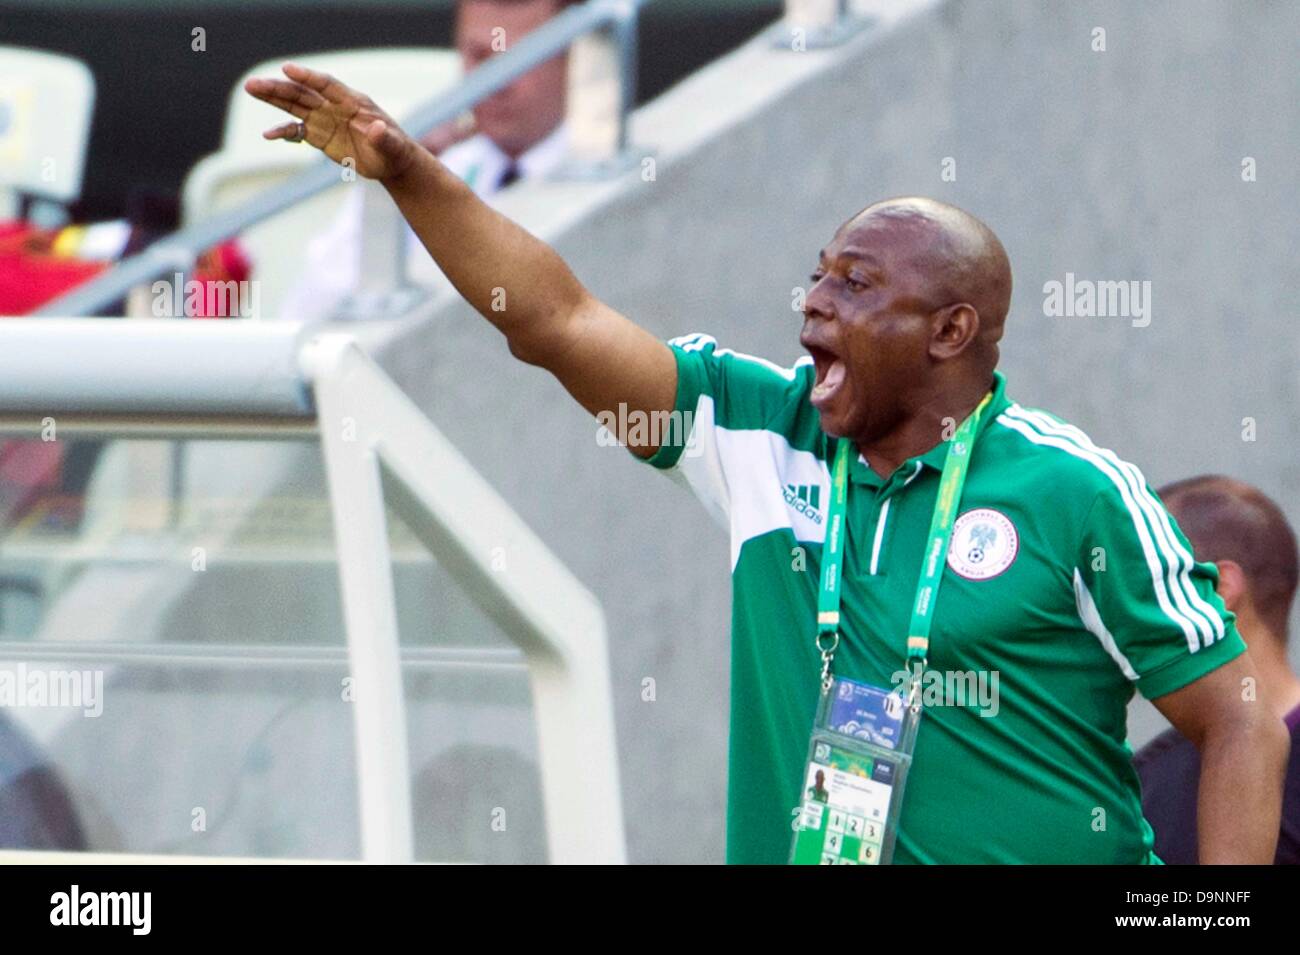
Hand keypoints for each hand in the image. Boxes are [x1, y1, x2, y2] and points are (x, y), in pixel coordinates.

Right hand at [244, 63, 419, 180]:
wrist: (391, 161)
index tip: (287, 69)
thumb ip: (385, 137)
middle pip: (303, 92)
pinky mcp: (319, 135)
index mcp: (353, 102)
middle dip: (279, 87)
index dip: (308, 77)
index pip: (327, 85)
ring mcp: (325, 119)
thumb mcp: (393, 146)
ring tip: (251, 89)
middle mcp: (334, 106)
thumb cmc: (395, 151)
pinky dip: (283, 132)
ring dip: (273, 98)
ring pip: (295, 105)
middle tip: (254, 83)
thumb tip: (377, 128)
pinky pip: (297, 131)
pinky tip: (268, 135)